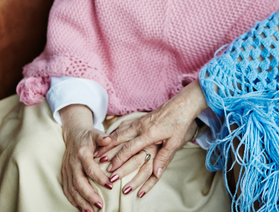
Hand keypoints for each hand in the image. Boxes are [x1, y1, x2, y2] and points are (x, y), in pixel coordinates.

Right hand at [59, 106, 111, 211]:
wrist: (73, 134)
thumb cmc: (88, 135)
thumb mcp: (96, 133)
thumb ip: (102, 137)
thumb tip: (108, 139)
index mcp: (82, 153)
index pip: (90, 168)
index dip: (99, 178)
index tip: (110, 186)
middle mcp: (72, 163)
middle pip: (79, 182)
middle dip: (89, 195)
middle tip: (100, 205)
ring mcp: (67, 170)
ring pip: (72, 189)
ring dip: (81, 202)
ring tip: (91, 211)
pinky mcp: (64, 175)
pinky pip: (66, 190)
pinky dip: (73, 200)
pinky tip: (81, 208)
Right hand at [94, 81, 205, 198]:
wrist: (182, 104)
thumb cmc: (180, 123)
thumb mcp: (175, 142)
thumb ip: (164, 158)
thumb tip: (157, 174)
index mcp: (149, 134)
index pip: (130, 148)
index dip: (119, 159)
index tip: (110, 169)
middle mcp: (141, 127)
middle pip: (119, 139)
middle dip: (107, 150)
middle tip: (95, 160)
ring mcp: (139, 121)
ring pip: (119, 132)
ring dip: (108, 142)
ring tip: (97, 150)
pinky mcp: (140, 118)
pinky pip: (123, 125)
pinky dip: (114, 132)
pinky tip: (109, 136)